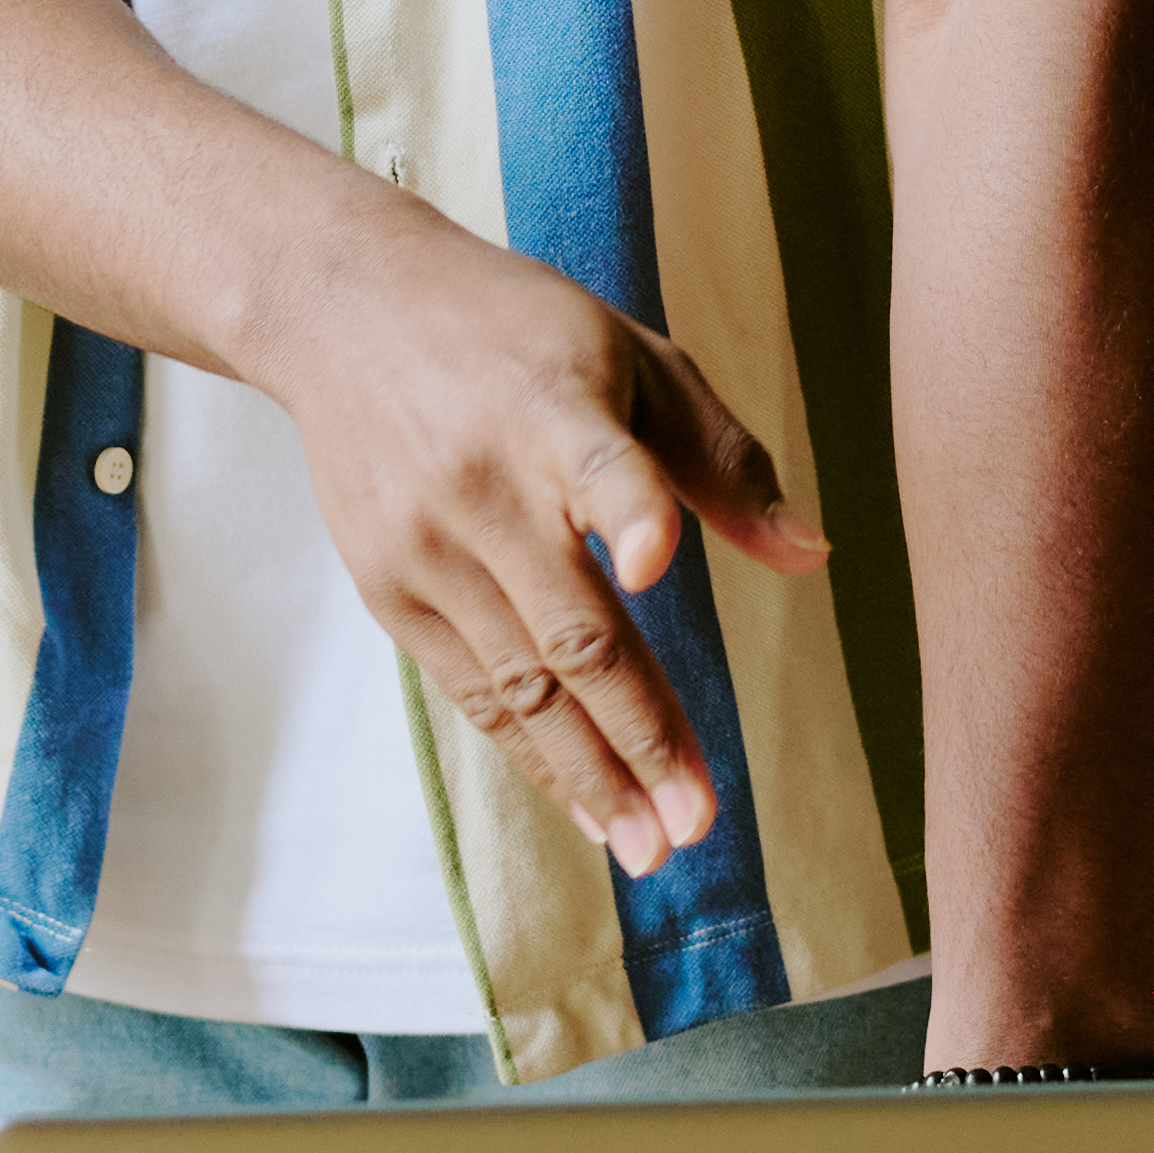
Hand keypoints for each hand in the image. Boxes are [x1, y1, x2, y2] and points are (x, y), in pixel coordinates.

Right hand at [242, 203, 828, 880]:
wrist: (340, 307)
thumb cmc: (513, 330)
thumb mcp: (627, 357)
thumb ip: (720, 460)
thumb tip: (813, 557)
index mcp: (554, 406)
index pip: (599, 461)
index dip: (631, 509)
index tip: (657, 558)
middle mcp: (484, 483)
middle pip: (570, 627)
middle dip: (640, 733)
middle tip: (700, 819)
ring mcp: (426, 544)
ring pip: (522, 685)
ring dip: (592, 775)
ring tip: (653, 845)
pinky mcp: (388, 586)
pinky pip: (475, 693)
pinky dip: (535, 756)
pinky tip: (590, 806)